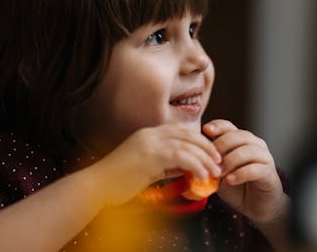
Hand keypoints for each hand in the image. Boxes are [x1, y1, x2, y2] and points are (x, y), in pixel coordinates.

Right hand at [90, 123, 221, 207]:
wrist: (98, 185)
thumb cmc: (118, 180)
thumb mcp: (146, 168)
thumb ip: (165, 165)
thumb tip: (184, 169)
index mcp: (147, 134)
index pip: (179, 131)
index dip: (198, 140)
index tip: (209, 153)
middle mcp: (150, 134)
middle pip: (187, 134)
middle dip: (206, 147)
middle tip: (218, 160)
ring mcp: (150, 143)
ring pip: (187, 145)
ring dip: (205, 158)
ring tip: (214, 171)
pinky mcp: (151, 155)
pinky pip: (182, 157)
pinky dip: (196, 166)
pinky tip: (201, 176)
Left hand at [203, 120, 285, 224]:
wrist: (254, 206)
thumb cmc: (235, 186)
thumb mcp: (218, 171)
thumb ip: (210, 161)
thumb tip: (193, 154)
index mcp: (241, 140)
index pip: (228, 126)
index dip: (217, 126)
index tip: (205, 130)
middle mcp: (255, 145)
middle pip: (239, 135)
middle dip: (222, 145)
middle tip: (210, 159)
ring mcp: (264, 158)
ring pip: (248, 150)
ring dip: (230, 161)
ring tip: (219, 173)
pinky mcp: (269, 173)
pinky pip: (256, 169)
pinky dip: (241, 173)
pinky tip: (230, 180)